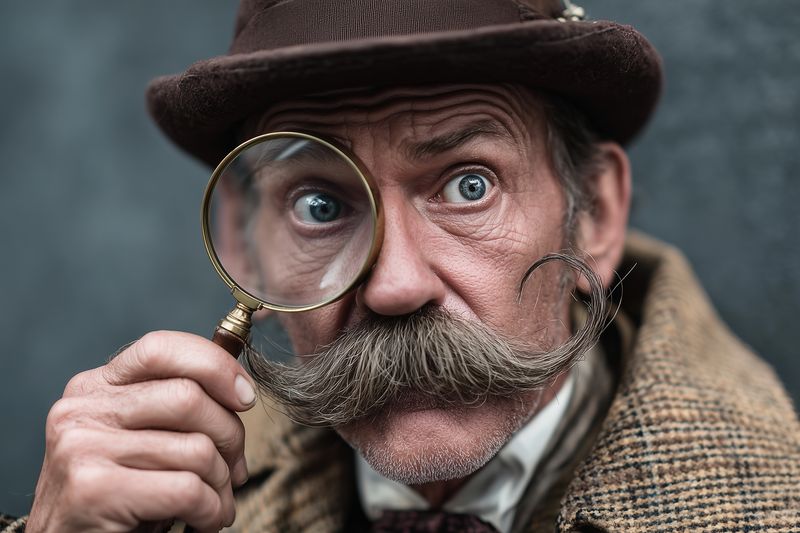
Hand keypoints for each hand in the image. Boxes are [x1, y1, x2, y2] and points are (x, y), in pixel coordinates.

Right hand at [26, 331, 257, 532]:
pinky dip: (210, 511)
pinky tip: (202, 521)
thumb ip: (174, 408)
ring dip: (221, 484)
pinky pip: (187, 489)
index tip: (245, 397)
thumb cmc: (118, 499)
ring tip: (215, 504)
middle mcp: (82, 409)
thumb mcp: (141, 441)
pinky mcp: (93, 489)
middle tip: (233, 470)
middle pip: (189, 397)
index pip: (162, 348)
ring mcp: (82, 446)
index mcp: (95, 387)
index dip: (215, 365)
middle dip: (230, 437)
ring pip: (196, 448)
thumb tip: (240, 390)